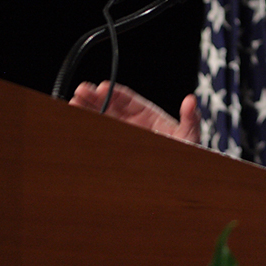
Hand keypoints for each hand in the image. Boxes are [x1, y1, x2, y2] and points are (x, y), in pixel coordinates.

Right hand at [70, 81, 200, 143]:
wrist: (181, 178)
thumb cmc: (186, 154)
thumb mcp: (189, 134)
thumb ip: (189, 118)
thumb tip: (191, 100)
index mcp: (148, 117)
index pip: (128, 101)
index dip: (115, 92)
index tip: (103, 87)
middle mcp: (133, 125)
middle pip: (111, 107)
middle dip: (95, 98)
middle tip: (82, 91)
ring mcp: (124, 137)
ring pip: (102, 120)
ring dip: (88, 110)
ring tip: (74, 102)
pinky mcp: (116, 151)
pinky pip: (101, 139)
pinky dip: (89, 129)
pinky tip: (77, 122)